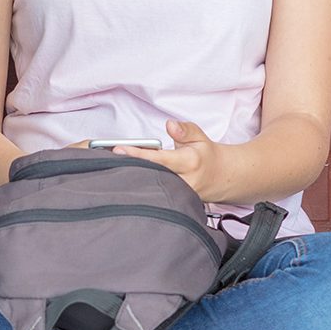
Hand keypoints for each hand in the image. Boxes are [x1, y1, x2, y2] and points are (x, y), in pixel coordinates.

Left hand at [113, 120, 229, 201]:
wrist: (220, 177)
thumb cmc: (205, 155)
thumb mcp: (199, 136)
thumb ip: (184, 129)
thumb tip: (170, 125)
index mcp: (189, 161)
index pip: (158, 159)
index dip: (137, 155)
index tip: (119, 150)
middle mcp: (185, 181)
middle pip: (151, 175)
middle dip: (130, 167)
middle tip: (111, 158)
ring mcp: (181, 196)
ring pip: (152, 188)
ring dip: (135, 177)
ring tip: (118, 167)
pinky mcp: (177, 204)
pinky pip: (156, 195)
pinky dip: (143, 186)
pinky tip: (132, 179)